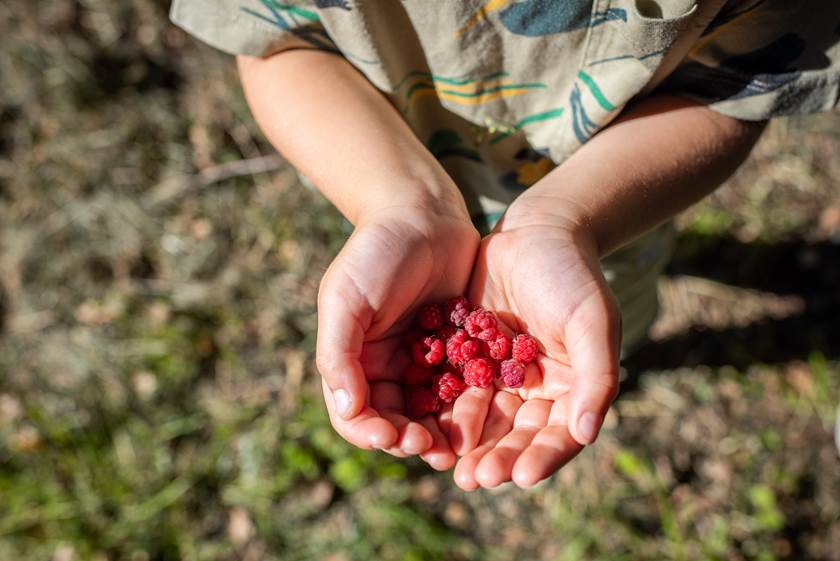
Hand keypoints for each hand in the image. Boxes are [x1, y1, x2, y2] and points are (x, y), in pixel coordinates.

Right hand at [317, 200, 479, 469]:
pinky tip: (485, 416)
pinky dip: (469, 405)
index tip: (391, 437)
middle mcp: (387, 367)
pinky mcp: (458, 350)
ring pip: (431, 411)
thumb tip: (347, 408)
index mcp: (354, 359)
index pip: (354, 413)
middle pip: (395, 420)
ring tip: (459, 447)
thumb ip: (339, 352)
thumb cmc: (376, 251)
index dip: (369, 431)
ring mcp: (424, 361)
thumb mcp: (346, 297)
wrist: (423, 211)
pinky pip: (463, 386)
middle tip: (434, 448)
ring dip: (441, 432)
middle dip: (410, 439)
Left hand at [443, 201, 621, 488]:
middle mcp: (536, 389)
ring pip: (483, 419)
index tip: (520, 477)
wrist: (536, 230)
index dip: (541, 457)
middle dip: (497, 458)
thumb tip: (587, 434)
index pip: (558, 435)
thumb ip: (595, 377)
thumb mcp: (593, 321)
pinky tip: (426, 424)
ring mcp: (500, 374)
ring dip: (467, 442)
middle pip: (516, 435)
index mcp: (571, 388)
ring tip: (448, 462)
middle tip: (473, 480)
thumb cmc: (573, 274)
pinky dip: (444, 408)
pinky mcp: (470, 356)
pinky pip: (455, 389)